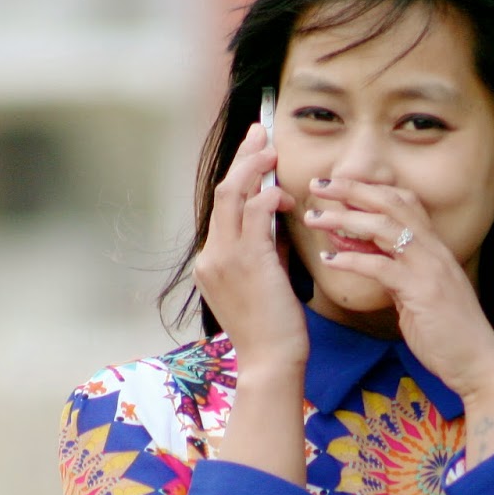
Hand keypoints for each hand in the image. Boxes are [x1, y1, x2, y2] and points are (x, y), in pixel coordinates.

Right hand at [193, 123, 306, 373]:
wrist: (271, 361)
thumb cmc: (272, 329)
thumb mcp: (264, 280)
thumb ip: (265, 248)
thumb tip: (276, 218)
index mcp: (211, 261)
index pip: (222, 206)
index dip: (238, 173)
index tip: (254, 152)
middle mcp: (211, 256)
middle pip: (222, 191)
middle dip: (243, 158)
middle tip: (262, 134)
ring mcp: (224, 258)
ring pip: (232, 195)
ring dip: (254, 168)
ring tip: (273, 151)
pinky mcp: (247, 263)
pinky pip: (255, 215)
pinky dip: (268, 197)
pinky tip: (282, 194)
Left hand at [302, 178, 493, 405]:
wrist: (477, 362)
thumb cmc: (449, 333)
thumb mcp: (421, 294)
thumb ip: (398, 272)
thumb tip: (371, 259)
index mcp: (435, 247)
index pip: (405, 201)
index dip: (372, 188)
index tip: (340, 185)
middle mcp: (434, 250)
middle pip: (391, 203)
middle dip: (352, 190)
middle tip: (318, 185)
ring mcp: (430, 268)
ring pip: (383, 227)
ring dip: (344, 219)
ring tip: (315, 219)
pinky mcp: (422, 291)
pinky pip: (380, 266)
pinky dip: (352, 260)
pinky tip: (329, 260)